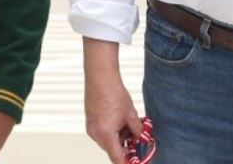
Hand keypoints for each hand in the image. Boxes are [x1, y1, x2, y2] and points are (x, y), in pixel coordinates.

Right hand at [83, 44, 143, 163]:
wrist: (101, 78)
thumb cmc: (114, 93)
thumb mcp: (131, 115)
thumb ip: (137, 131)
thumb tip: (142, 140)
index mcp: (106, 135)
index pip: (117, 158)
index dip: (127, 162)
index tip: (135, 162)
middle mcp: (96, 135)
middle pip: (112, 151)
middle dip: (125, 148)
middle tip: (137, 142)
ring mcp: (91, 129)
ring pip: (108, 142)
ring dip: (119, 139)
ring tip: (129, 126)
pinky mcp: (90, 123)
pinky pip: (103, 134)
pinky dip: (112, 133)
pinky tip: (121, 121)